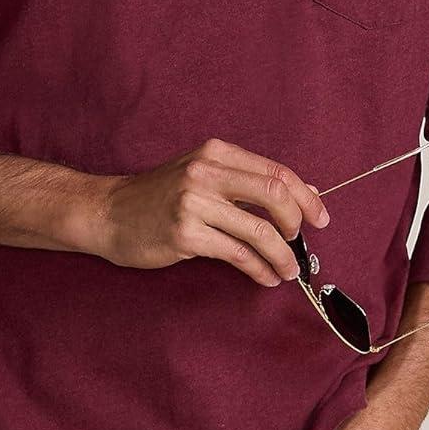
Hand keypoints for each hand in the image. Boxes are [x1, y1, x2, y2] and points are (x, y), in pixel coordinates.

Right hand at [96, 138, 329, 287]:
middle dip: (297, 223)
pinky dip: (258, 269)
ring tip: (287, 270)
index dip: (305, 196)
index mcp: (216, 152)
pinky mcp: (185, 234)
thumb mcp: (202, 175)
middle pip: (274, 194)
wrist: (108, 213)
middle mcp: (207, 171)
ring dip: (281, 255)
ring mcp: (194, 202)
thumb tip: (303, 194)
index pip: (275, 170)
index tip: (320, 217)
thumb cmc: (158, 196)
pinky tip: (263, 277)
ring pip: (259, 230)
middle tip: (300, 243)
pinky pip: (237, 254)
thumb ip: (246, 182)